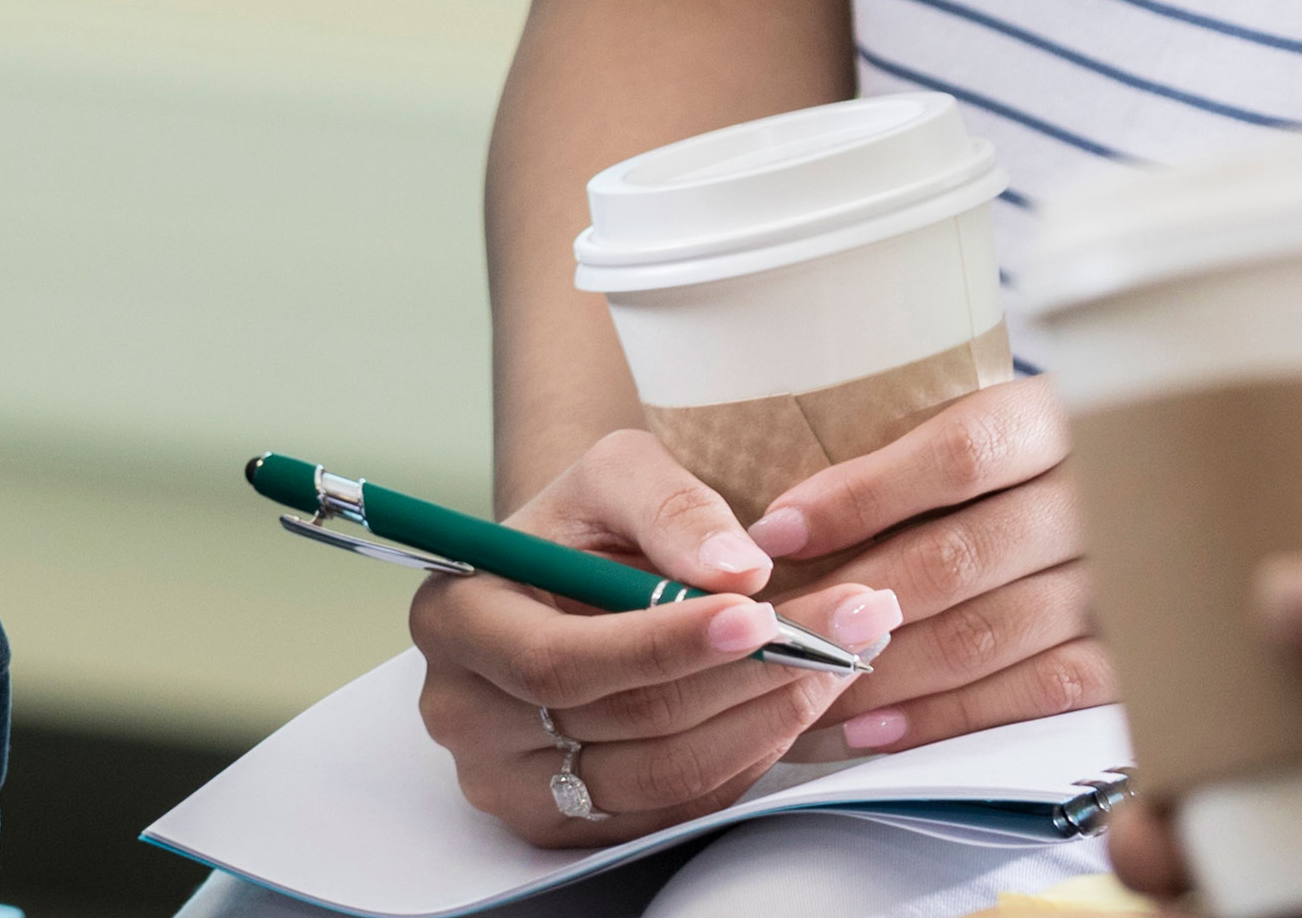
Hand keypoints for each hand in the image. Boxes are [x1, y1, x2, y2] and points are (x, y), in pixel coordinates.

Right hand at [407, 427, 908, 848]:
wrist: (565, 580)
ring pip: (662, 777)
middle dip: (747, 676)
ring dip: (765, 720)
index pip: (560, 660)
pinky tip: (790, 704)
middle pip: (625, 723)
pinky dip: (746, 759)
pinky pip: (675, 810)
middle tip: (845, 627)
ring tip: (836, 660)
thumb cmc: (582, 526)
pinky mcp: (564, 825)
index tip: (760, 613)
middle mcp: (466, 714)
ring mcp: (511, 783)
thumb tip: (738, 567)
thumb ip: (670, 504)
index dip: (664, 645)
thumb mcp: (613, 475)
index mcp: (456, 620)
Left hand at [743, 374, 1098, 755]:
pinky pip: (1032, 695)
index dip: (861, 494)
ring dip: (882, 669)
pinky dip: (948, 715)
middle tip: (772, 630)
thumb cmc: (1030, 471)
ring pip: (985, 634)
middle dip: (850, 600)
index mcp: (1057, 422)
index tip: (776, 532)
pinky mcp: (1131, 662)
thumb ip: (912, 452)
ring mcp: (1121, 587)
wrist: (1161, 507)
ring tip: (804, 683)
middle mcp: (1097, 501)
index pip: (960, 453)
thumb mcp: (991, 428)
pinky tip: (876, 724)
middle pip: (959, 556)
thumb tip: (786, 517)